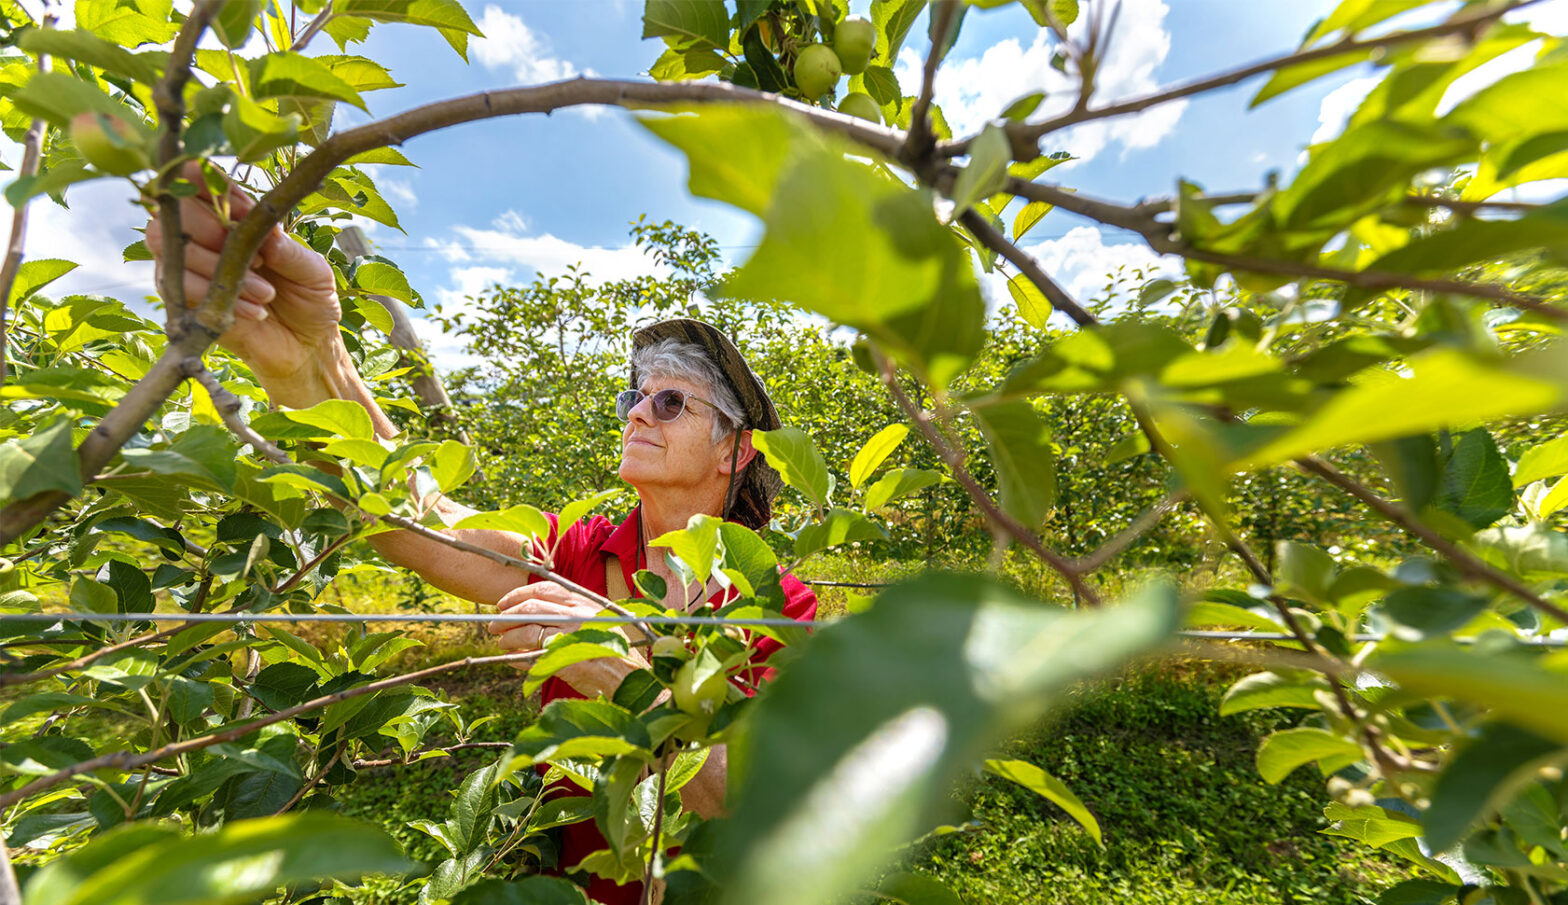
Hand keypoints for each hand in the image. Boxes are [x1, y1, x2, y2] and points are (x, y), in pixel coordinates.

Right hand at [146, 164, 340, 385]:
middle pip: (175, 208)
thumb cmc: (311, 300)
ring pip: (166, 244)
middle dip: (211, 229)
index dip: (213, 185)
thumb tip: (265, 233)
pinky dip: (216, 296)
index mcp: (238, 216)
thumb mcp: (314, 272)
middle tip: (256, 259)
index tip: (245, 211)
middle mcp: (206, 235)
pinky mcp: (182, 299)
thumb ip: (291, 250)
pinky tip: (256, 311)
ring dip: (217, 267)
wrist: (306, 348)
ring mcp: (189, 266)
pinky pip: (176, 285)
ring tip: (266, 292)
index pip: (201, 179)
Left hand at [488, 581, 642, 697]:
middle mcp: (579, 615)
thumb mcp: (594, 625)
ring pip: (528, 630)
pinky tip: (512, 660)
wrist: (630, 681)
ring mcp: (574, 636)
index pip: (545, 588)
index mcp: (585, 603)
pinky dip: (517, 658)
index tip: (502, 604)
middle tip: (493, 626)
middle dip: (506, 616)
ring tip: (501, 643)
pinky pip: (532, 656)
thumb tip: (531, 613)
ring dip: (508, 637)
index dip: (518, 594)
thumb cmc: (611, 654)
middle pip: (531, 607)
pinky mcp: (567, 660)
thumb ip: (567, 615)